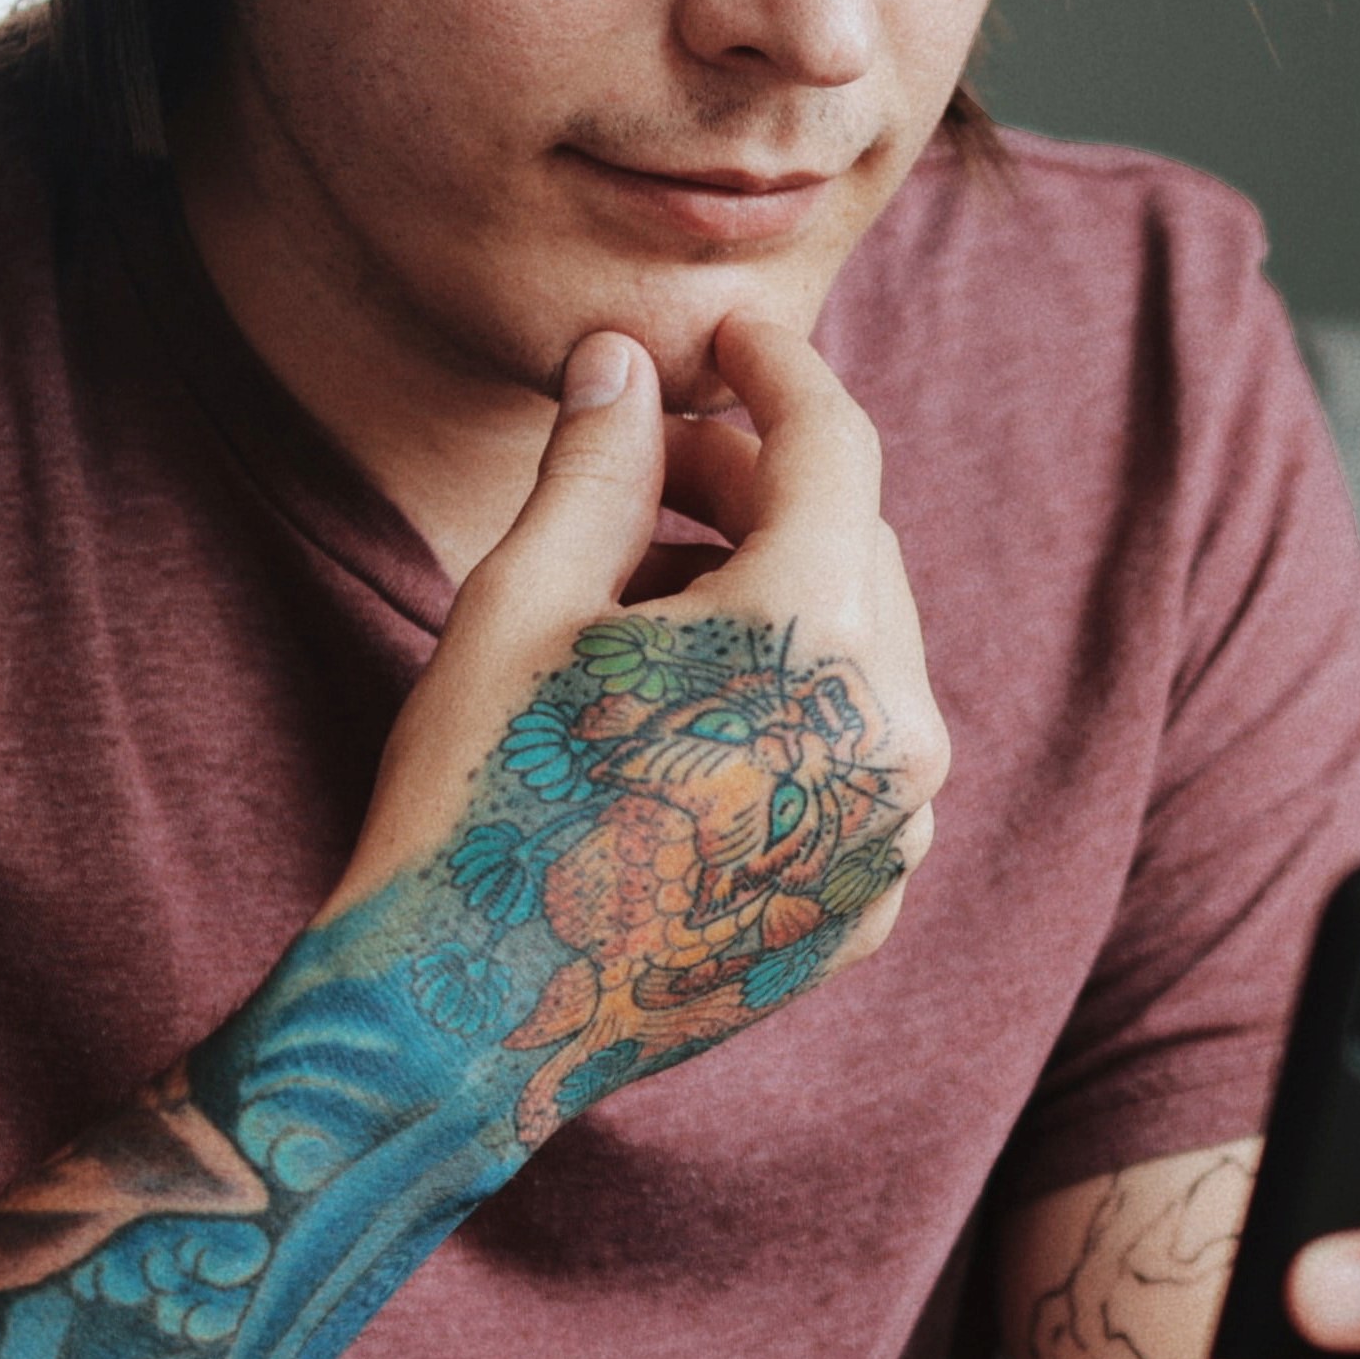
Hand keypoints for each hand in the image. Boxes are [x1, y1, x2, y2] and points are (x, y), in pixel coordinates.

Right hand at [339, 315, 947, 1120]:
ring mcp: (895, 834)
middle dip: (760, 490)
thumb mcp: (525, 601)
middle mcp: (894, 738)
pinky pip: (855, 763)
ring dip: (774, 603)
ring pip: (862, 656)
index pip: (834, 448)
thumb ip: (601, 462)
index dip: (779, 369)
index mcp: (814, 642)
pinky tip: (680, 721)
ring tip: (643, 610)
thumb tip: (625, 357)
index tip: (729, 338)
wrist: (464, 1021)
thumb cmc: (479, 796)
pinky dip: (791, 713)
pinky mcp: (871, 905)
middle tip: (651, 471)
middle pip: (853, 549)